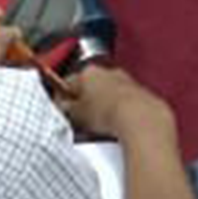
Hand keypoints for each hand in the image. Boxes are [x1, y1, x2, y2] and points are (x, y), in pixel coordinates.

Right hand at [54, 64, 179, 144]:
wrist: (139, 115)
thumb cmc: (106, 111)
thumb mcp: (76, 114)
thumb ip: (65, 108)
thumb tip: (61, 107)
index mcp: (89, 72)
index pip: (67, 82)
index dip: (61, 98)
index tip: (59, 111)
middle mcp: (107, 71)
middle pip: (87, 87)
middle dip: (81, 103)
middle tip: (75, 121)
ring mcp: (123, 80)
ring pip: (103, 94)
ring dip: (98, 107)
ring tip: (93, 127)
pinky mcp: (136, 92)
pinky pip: (118, 101)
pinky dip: (113, 111)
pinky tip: (110, 125)